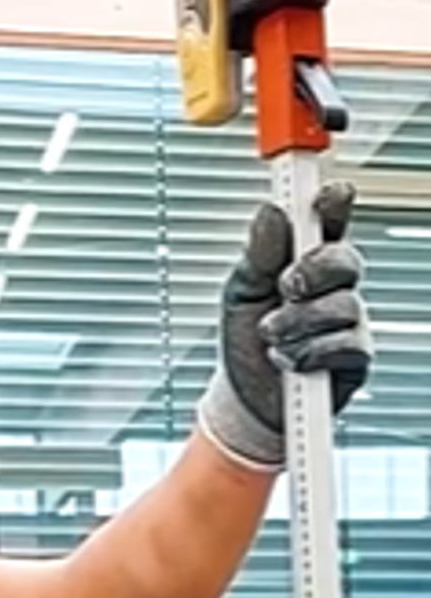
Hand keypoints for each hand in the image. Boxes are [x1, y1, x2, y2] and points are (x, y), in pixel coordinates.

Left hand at [197, 181, 371, 471]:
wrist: (245, 399)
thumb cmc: (245, 340)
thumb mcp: (241, 293)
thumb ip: (258, 254)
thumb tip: (271, 211)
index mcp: (306, 261)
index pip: (329, 223)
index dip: (334, 205)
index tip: (328, 197)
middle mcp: (334, 287)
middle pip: (347, 260)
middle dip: (314, 272)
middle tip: (285, 288)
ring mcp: (349, 320)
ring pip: (344, 307)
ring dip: (298, 324)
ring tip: (271, 338)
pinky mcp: (356, 356)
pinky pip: (347, 346)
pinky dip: (310, 353)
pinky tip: (289, 361)